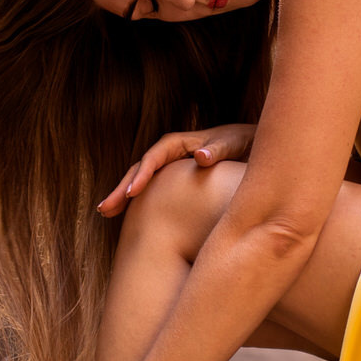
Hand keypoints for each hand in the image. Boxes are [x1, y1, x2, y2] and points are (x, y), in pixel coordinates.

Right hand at [98, 124, 255, 216]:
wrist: (255, 148)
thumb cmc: (246, 142)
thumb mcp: (235, 142)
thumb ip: (219, 149)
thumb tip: (199, 157)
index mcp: (181, 143)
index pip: (155, 157)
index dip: (143, 174)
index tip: (133, 193)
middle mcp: (172, 155)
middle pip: (141, 170)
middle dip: (122, 188)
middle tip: (105, 209)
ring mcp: (172, 169)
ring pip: (143, 181)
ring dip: (124, 196)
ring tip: (105, 213)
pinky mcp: (176, 183)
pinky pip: (154, 192)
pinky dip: (141, 204)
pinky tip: (128, 218)